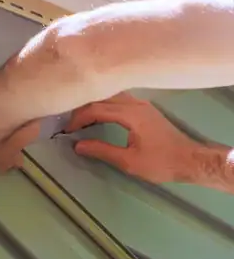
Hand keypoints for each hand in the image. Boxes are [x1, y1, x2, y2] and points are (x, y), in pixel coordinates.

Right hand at [67, 92, 201, 183]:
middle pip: (101, 97)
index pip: (96, 108)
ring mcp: (141, 104)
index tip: (67, 130)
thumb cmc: (162, 162)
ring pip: (110, 95)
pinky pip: (118, 99)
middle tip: (69, 122)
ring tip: (81, 117)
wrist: (192, 161)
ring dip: (93, 103)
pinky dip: (104, 104)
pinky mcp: (144, 109)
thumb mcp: (129, 162)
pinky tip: (98, 114)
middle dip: (82, 107)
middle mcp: (135, 103)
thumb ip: (102, 150)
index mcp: (131, 114)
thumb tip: (78, 145)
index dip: (78, 118)